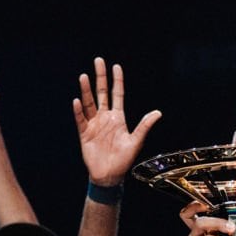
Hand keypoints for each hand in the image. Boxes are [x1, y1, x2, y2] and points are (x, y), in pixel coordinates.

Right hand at [73, 57, 161, 187]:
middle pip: (101, 93)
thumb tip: (158, 113)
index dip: (117, 80)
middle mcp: (105, 118)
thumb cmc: (124, 160)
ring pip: (89, 103)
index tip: (116, 66)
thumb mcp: (136, 141)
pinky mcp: (85, 133)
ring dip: (86, 90)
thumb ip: (144, 126)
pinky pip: (81, 119)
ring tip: (84, 76)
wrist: (110, 175)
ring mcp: (94, 124)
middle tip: (98, 60)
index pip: (117, 94)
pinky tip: (77, 100)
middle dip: (100, 77)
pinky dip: (79, 111)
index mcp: (118, 118)